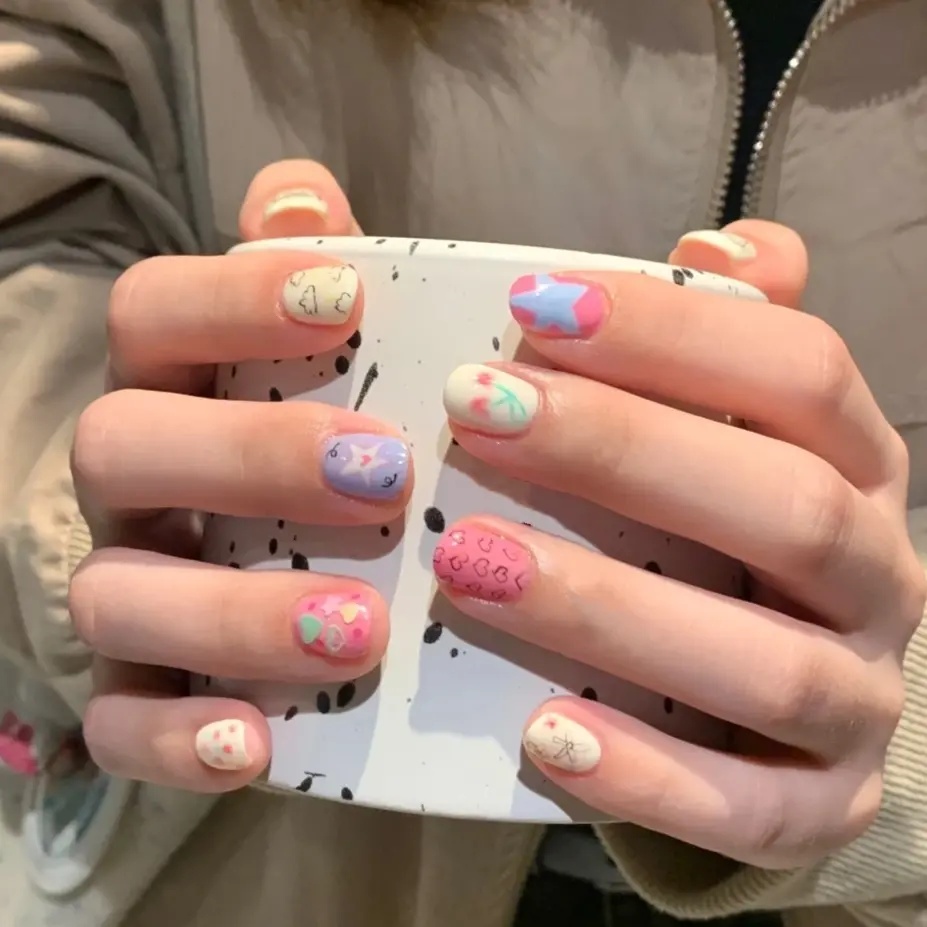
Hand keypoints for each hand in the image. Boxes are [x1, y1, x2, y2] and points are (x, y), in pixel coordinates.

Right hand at [70, 161, 405, 790]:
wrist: (303, 566)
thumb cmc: (329, 437)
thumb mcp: (333, 360)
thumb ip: (317, 277)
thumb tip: (303, 194)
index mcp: (174, 385)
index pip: (153, 314)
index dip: (233, 298)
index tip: (345, 301)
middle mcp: (132, 479)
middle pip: (125, 444)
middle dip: (250, 455)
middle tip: (383, 474)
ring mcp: (127, 585)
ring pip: (119, 593)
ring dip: (235, 612)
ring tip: (360, 628)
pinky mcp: (138, 692)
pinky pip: (122, 725)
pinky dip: (181, 739)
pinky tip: (259, 744)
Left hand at [433, 221, 925, 867]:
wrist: (774, 695)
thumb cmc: (723, 534)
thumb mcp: (735, 430)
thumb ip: (726, 341)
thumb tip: (719, 246)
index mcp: (856, 465)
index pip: (801, 372)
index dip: (672, 333)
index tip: (530, 306)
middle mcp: (877, 575)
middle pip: (784, 507)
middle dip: (624, 453)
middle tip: (476, 412)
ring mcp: (860, 699)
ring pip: (765, 664)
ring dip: (609, 610)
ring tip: (468, 565)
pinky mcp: (820, 804)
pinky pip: (754, 808)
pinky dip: (650, 774)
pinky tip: (541, 730)